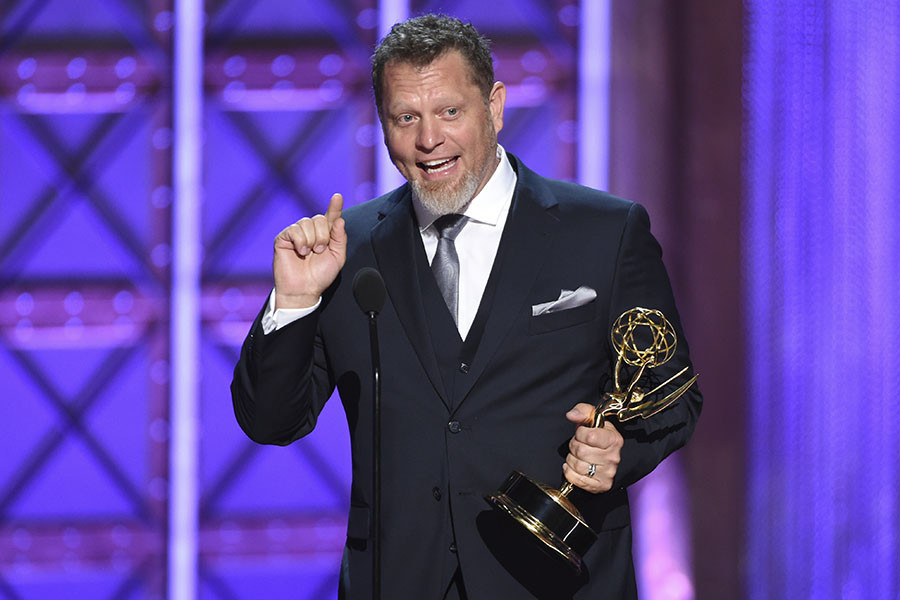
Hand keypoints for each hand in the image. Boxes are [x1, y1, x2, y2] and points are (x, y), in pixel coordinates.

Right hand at [273, 193, 346, 308]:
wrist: (304, 289)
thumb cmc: (320, 276)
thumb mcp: (337, 257)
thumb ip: (340, 238)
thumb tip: (339, 219)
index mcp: (325, 235)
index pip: (330, 217)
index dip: (334, 207)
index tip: (338, 197)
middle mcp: (310, 231)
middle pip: (319, 218)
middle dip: (323, 236)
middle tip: (319, 251)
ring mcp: (296, 233)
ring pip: (307, 222)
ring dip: (312, 240)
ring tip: (309, 253)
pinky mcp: (284, 238)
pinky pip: (294, 229)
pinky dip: (300, 241)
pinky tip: (300, 251)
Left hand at [562, 403, 622, 493]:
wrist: (604, 455)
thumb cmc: (597, 436)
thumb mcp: (592, 419)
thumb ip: (582, 411)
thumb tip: (571, 415)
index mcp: (614, 439)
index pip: (589, 436)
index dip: (580, 434)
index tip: (582, 434)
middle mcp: (613, 457)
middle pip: (581, 452)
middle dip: (574, 446)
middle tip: (578, 445)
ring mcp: (608, 472)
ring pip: (578, 466)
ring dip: (571, 460)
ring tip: (577, 456)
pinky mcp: (601, 485)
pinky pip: (576, 479)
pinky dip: (570, 472)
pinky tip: (574, 467)